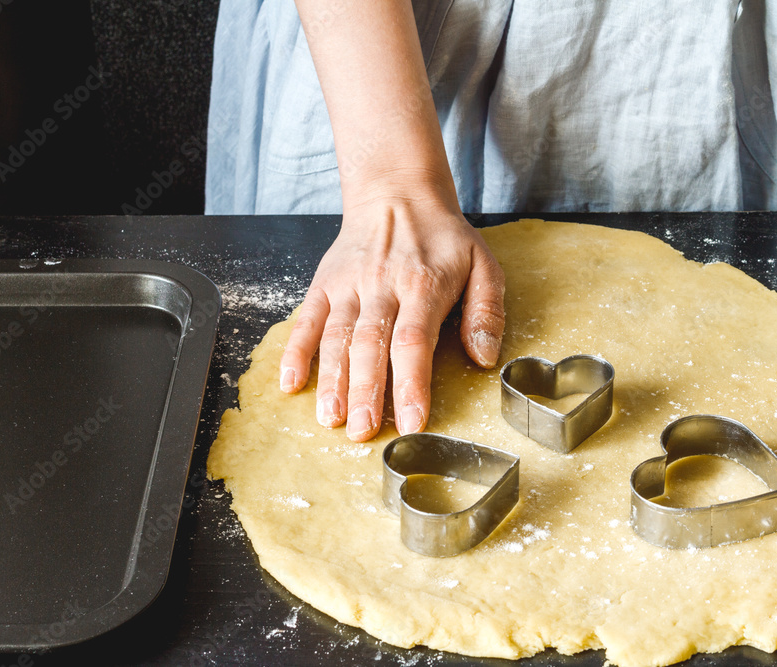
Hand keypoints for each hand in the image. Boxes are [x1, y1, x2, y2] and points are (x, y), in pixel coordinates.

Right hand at [278, 195, 504, 440]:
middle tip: (363, 432)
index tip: (412, 420)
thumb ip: (486, 311)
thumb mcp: (483, 264)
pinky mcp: (324, 284)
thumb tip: (484, 358)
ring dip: (331, 380)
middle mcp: (381, 286)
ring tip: (330, 419)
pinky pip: (307, 320)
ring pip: (337, 337)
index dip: (411, 383)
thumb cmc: (443, 237)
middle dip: (366, 392)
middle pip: (370, 345)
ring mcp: (349, 286)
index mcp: (423, 285)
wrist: (396, 193)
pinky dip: (295, 351)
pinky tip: (290, 383)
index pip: (414, 341)